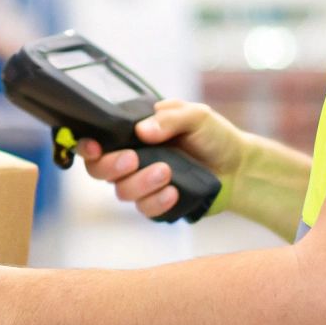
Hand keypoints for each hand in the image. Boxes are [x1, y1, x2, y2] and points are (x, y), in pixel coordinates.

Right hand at [79, 99, 247, 218]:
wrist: (238, 167)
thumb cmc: (214, 135)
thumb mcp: (196, 116)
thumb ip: (169, 118)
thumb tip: (142, 131)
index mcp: (133, 134)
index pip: (98, 140)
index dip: (87, 146)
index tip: (94, 147)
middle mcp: (132, 159)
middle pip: (99, 170)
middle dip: (112, 166)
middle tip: (133, 159)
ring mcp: (143, 184)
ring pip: (122, 191)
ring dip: (141, 182)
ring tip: (167, 172)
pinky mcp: (157, 204)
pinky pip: (145, 209)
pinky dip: (157, 201)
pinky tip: (174, 192)